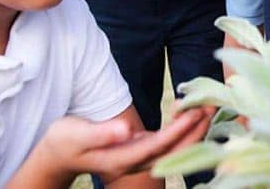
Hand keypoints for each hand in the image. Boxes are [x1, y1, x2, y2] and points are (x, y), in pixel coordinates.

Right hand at [10, 107, 210, 187]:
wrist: (58, 156)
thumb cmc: (64, 141)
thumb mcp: (76, 134)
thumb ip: (101, 133)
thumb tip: (126, 130)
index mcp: (120, 159)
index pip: (156, 146)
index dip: (177, 130)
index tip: (194, 113)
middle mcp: (134, 163)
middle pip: (173, 151)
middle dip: (195, 130)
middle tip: (211, 106)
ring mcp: (139, 159)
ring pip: (175, 149)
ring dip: (194, 129)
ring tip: (208, 106)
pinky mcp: (142, 151)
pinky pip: (170, 144)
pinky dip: (184, 129)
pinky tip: (192, 112)